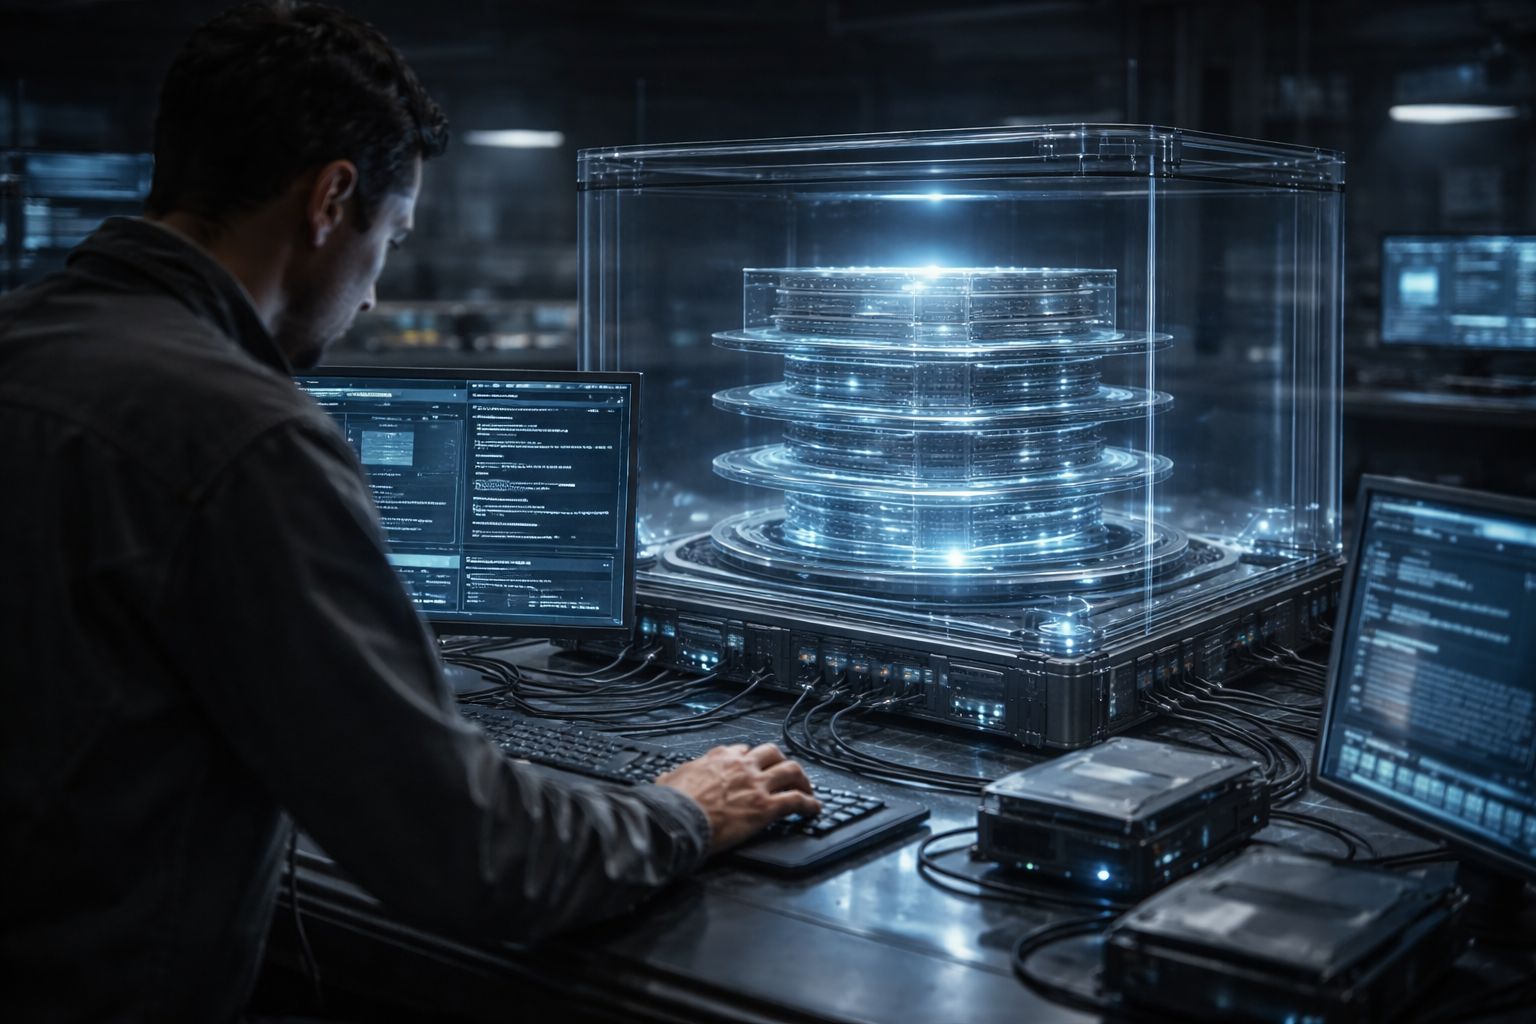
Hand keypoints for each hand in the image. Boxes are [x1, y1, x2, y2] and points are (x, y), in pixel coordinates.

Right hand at [656, 743, 820, 853]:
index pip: (742, 750)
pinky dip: (809, 804)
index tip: (754, 764)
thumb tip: (664, 778)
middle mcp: (741, 766)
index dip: (751, 757)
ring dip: (802, 779)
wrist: (678, 820)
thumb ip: (672, 777)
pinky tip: (814, 809)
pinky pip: (796, 800)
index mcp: (718, 758)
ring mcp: (756, 784)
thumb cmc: (672, 804)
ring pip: (791, 770)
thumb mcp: (667, 780)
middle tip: (786, 773)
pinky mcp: (765, 806)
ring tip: (807, 789)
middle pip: (773, 753)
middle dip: (782, 762)